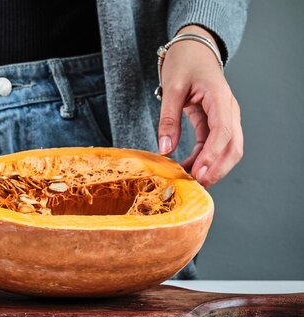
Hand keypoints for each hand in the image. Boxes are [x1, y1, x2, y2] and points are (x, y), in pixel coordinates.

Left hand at [157, 25, 243, 187]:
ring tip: (189, 180)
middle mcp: (229, 110)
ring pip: (228, 150)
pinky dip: (204, 160)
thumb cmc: (184, 62)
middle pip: (233, 147)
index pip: (223, 132)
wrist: (193, 49)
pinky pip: (215, 146)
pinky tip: (188, 168)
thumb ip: (168, 118)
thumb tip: (164, 149)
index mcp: (220, 98)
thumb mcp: (172, 87)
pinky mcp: (216, 123)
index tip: (198, 173)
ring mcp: (225, 118)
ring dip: (212, 168)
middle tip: (196, 185)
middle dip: (217, 169)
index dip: (212, 155)